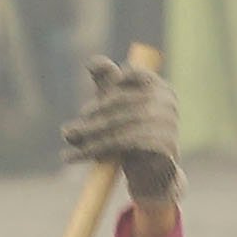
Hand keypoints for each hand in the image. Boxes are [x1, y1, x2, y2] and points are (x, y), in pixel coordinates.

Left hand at [60, 55, 180, 207]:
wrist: (152, 175)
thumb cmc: (131, 134)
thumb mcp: (116, 108)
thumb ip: (106, 82)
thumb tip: (91, 62)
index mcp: (161, 88)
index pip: (133, 74)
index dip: (109, 82)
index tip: (89, 101)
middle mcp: (167, 102)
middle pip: (119, 101)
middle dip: (91, 115)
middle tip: (67, 131)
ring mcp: (168, 123)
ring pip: (117, 125)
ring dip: (88, 134)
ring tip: (68, 141)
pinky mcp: (163, 145)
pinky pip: (120, 143)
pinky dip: (93, 150)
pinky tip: (72, 156)